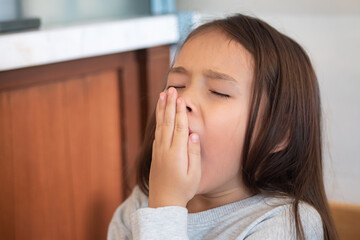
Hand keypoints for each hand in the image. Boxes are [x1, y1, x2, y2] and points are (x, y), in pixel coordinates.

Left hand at [148, 87, 201, 207]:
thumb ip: (194, 153)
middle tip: (171, 90)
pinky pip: (156, 132)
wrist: (163, 201)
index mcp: (176, 153)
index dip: (180, 111)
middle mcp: (165, 149)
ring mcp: (158, 150)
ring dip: (161, 110)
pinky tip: (159, 114)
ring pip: (160, 126)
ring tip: (162, 95)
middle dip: (170, 105)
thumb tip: (193, 134)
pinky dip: (158, 121)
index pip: (179, 127)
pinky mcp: (155, 153)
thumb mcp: (194, 174)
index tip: (180, 98)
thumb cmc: (183, 189)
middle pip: (168, 122)